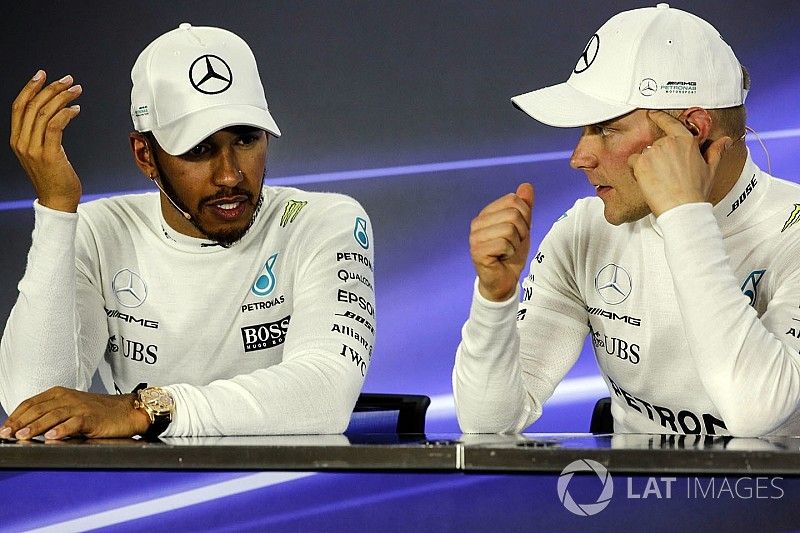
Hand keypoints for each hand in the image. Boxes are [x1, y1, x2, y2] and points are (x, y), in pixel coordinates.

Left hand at [0, 387, 150, 439]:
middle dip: (20, 423)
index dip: (15, 416)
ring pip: (53, 415)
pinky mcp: (92, 418)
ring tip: (23, 436)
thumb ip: (52, 414)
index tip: (4, 429)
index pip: (31, 403)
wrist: (128, 411)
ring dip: (36, 426)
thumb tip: (27, 429)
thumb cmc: (101, 412)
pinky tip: (51, 436)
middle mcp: (68, 398)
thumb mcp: (73, 408)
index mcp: (60, 394)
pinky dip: (62, 430)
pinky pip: (74, 423)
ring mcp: (80, 407)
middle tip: (7, 435)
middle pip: (38, 409)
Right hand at [10, 70, 82, 211]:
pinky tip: (76, 109)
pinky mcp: (49, 154)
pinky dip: (66, 113)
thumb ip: (41, 134)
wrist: (57, 201)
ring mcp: (34, 149)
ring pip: (44, 113)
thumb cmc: (54, 177)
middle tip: (67, 80)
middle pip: (32, 105)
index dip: (30, 88)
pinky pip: (56, 125)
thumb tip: (53, 112)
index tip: (42, 75)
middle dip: (50, 88)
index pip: (19, 106)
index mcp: (17, 139)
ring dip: (62, 98)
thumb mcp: (41, 152)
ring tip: (76, 91)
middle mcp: (22, 142)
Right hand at [470, 183, 533, 300]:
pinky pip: (504, 243)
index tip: (519, 232)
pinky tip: (502, 258)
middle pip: (513, 214)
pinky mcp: (477, 251)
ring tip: (507, 251)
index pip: (513, 200)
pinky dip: (509, 253)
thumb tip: (526, 185)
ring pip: (510, 229)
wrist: (504, 280)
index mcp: (486, 214)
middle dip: (522, 231)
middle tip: (514, 244)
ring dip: (516, 244)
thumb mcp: (523, 227)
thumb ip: (524, 207)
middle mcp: (477, 223)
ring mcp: (475, 238)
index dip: (524, 216)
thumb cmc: (511, 254)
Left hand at [627, 110, 731, 216]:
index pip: (670, 122)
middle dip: (659, 155)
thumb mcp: (710, 169)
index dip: (659, 116)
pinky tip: (648, 180)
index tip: (653, 113)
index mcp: (686, 141)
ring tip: (659, 178)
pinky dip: (637, 169)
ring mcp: (653, 152)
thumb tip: (725, 141)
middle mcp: (668, 142)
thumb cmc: (695, 191)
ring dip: (648, 162)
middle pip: (657, 143)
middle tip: (667, 173)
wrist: (682, 208)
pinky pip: (633, 161)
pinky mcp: (640, 163)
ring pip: (645, 153)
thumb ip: (716, 151)